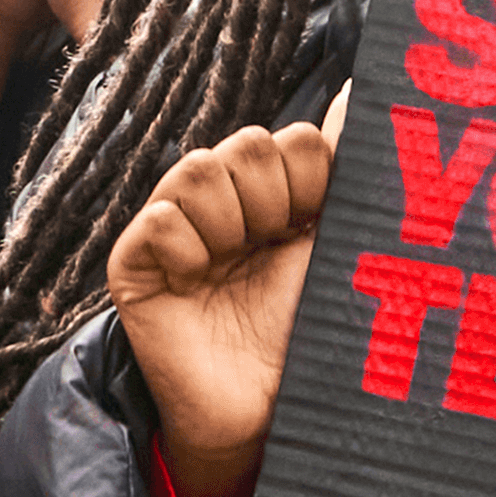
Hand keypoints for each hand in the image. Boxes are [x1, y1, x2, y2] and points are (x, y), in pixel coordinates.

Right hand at [108, 84, 348, 496]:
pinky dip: (188, 251)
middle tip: (272, 248)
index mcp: (276, 190)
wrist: (266, 410)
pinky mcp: (135, 262)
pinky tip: (196, 282)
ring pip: (201, 169)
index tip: (313, 226)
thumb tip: (359, 86)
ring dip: (233, 225)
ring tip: (234, 266)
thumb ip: (346, 165)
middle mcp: (224, 200)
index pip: (291, 136)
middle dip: (277, 200)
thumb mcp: (334, 242)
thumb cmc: (307, 330)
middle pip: (247, 142)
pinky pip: (160, 218)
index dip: (313, 179)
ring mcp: (176, 226)